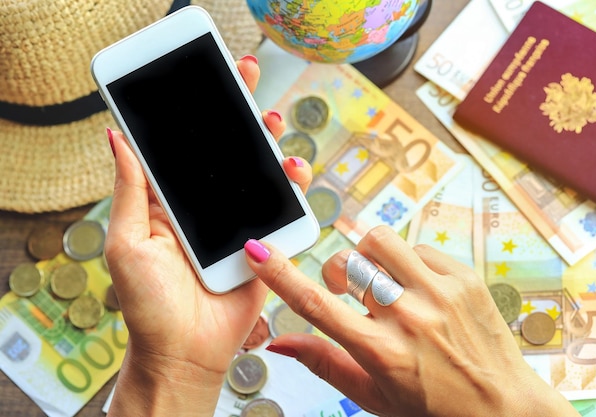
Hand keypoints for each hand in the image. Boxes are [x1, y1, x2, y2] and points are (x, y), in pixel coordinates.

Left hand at [104, 56, 311, 415]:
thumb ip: (132, 190)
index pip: (186, 149)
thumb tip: (117, 137)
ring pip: (259, 176)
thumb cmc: (147, 304)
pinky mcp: (264, 245)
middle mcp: (206, 209)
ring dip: (268, 145)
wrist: (185, 352)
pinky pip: (281, 211)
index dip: (197, 113)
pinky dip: (292, 187)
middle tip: (246, 79)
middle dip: (239, 115)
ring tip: (271, 124)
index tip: (207, 79)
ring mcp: (237, 225)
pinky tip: (292, 169)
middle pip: (227, 154)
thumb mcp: (128, 242)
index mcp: (171, 203)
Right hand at [245, 226, 579, 416]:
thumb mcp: (374, 395)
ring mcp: (439, 292)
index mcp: (381, 352)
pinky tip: (418, 288)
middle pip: (347, 263)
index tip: (258, 251)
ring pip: (379, 241)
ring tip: (382, 281)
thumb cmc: (435, 408)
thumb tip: (279, 342)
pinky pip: (416, 247)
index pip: (316, 305)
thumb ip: (323, 362)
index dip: (279, 274)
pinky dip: (407, 263)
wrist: (504, 406)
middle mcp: (409, 317)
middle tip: (349, 292)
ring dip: (369, 257)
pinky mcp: (463, 276)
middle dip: (338, 274)